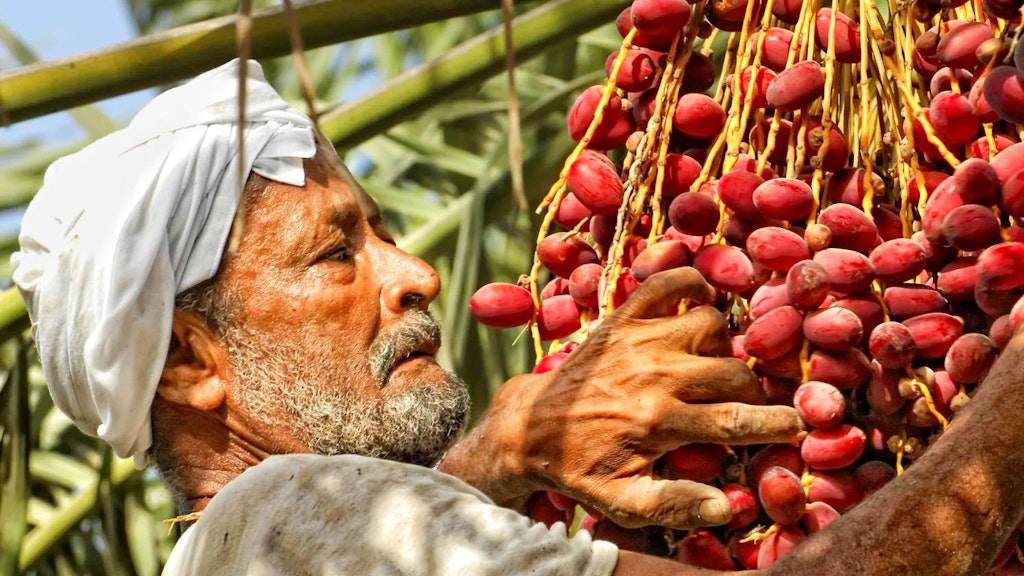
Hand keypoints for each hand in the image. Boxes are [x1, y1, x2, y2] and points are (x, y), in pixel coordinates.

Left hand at [440, 267, 803, 529]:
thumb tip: (725, 506)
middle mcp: (654, 375)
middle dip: (751, 389)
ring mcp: (638, 340)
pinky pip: (666, 284)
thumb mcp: (621, 499)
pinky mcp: (621, 318)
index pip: (736, 421)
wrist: (531, 426)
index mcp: (658, 422)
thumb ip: (673, 503)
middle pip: (732, 372)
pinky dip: (690, 283)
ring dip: (722, 344)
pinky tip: (702, 301)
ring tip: (714, 363)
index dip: (776, 422)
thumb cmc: (581, 465)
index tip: (800, 424)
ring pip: (710, 325)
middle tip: (746, 401)